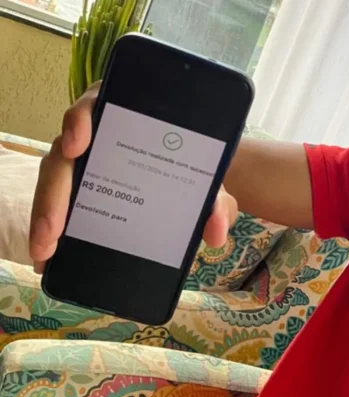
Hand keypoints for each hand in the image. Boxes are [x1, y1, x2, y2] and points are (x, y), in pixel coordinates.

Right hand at [29, 82, 237, 272]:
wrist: (193, 180)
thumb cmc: (196, 170)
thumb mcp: (210, 184)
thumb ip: (218, 202)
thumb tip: (216, 232)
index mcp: (131, 114)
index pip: (99, 103)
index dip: (81, 120)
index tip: (77, 145)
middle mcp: (99, 131)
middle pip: (65, 151)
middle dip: (55, 192)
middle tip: (54, 231)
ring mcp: (86, 158)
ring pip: (55, 178)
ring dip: (46, 214)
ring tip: (46, 251)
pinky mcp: (79, 183)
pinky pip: (57, 200)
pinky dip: (50, 226)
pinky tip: (47, 256)